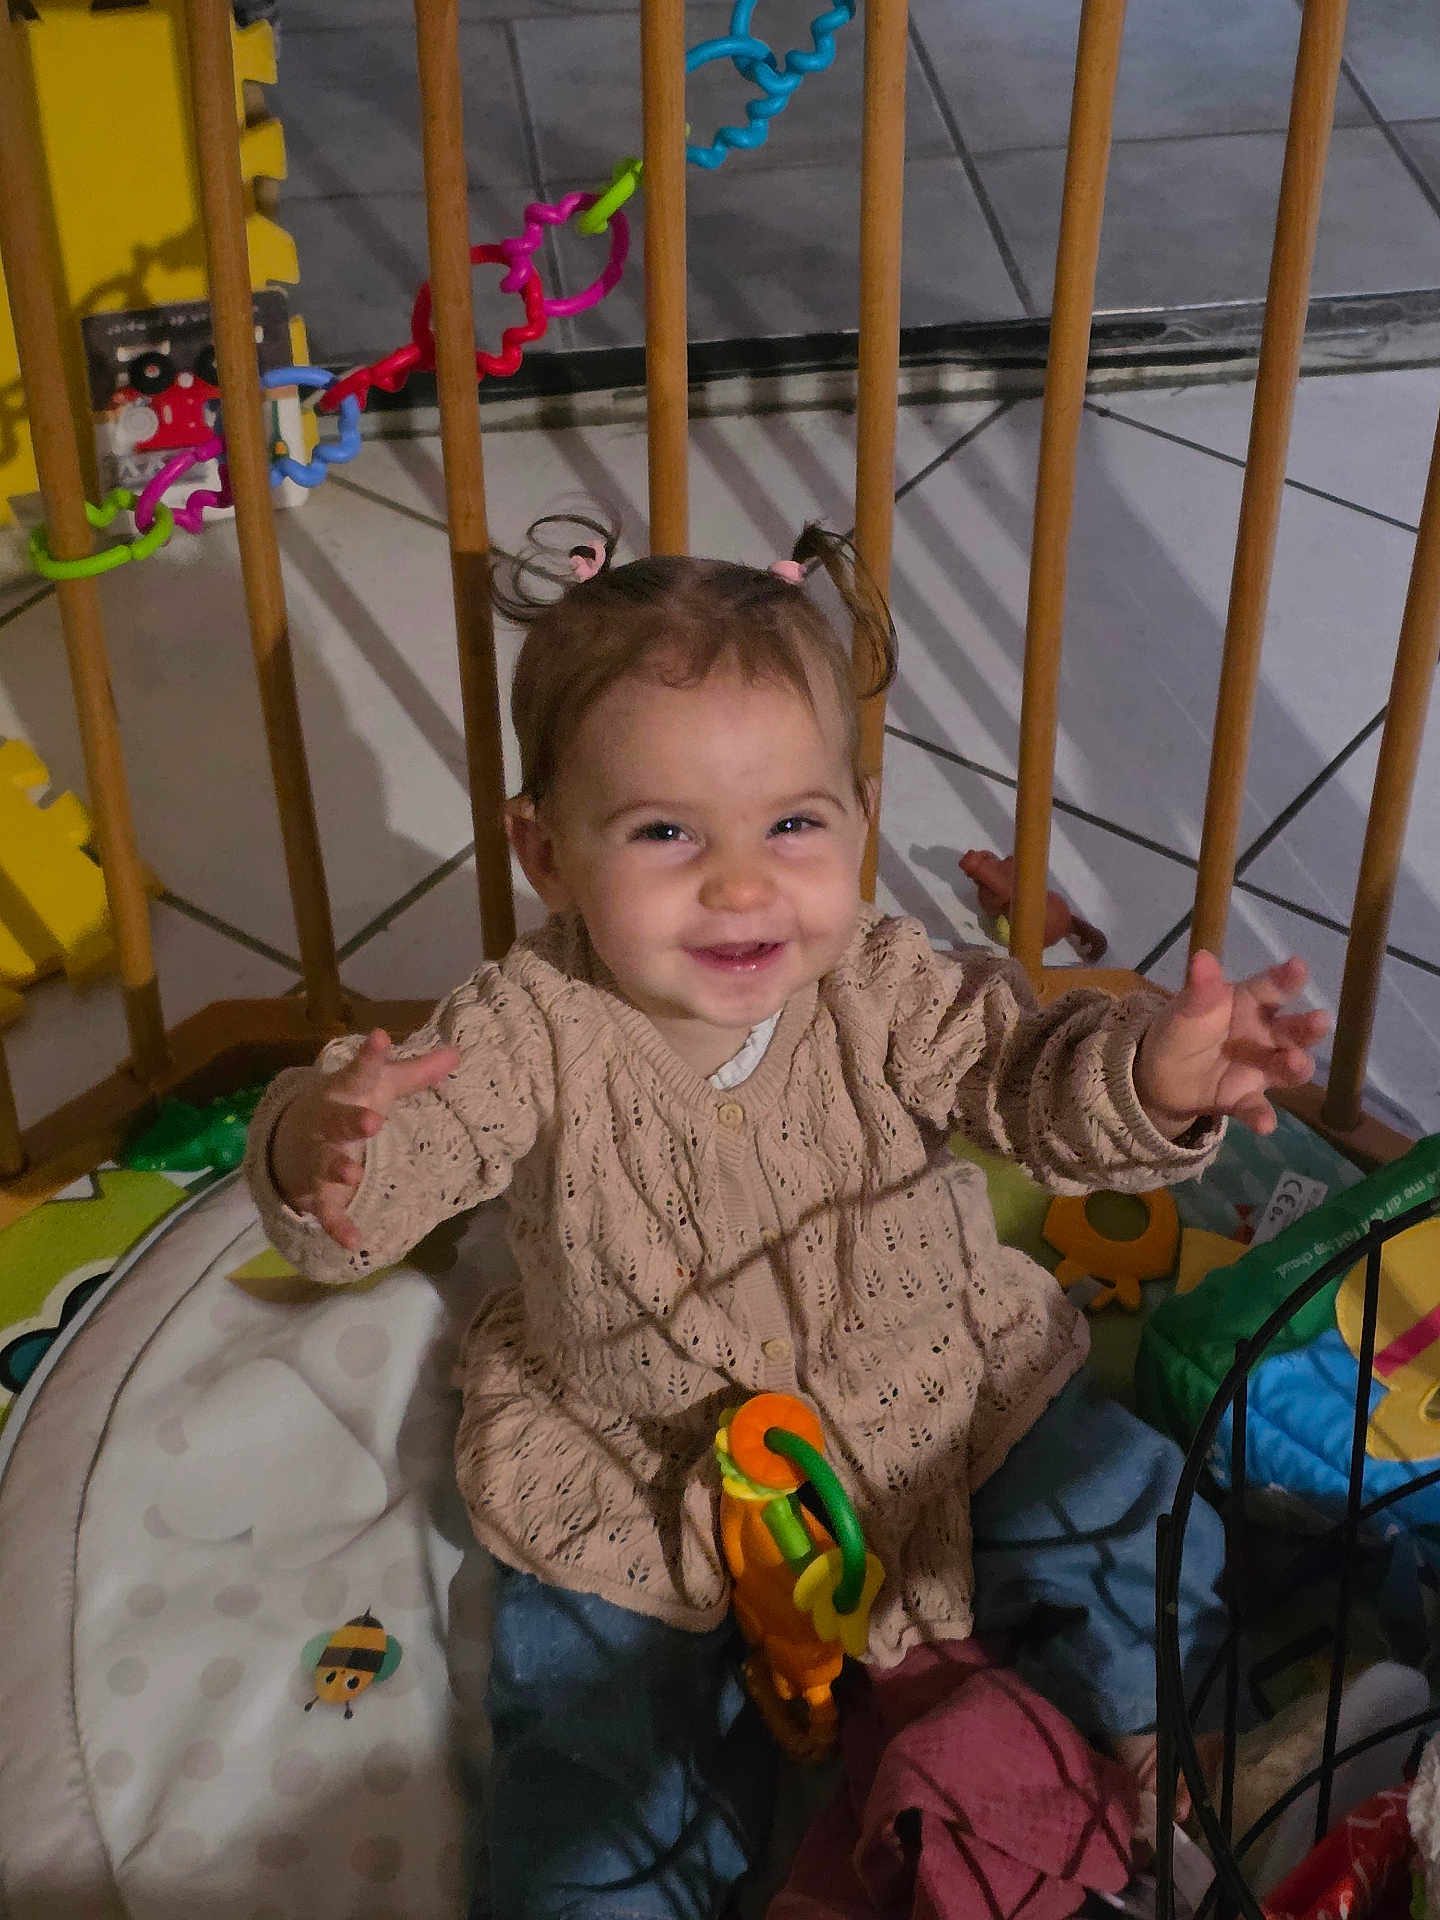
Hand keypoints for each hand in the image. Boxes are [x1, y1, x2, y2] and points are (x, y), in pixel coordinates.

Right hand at [270, 1028, 461, 1250]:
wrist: (290, 1139)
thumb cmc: (348, 1105)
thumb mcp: (379, 1085)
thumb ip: (416, 1073)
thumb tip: (457, 1052)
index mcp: (345, 1092)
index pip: (359, 1071)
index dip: (370, 1056)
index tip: (380, 1037)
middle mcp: (328, 1123)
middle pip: (338, 1121)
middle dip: (352, 1122)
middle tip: (372, 1122)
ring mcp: (319, 1157)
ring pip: (326, 1163)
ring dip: (339, 1170)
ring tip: (354, 1177)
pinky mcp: (317, 1191)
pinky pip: (326, 1210)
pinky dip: (337, 1226)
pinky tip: (353, 1242)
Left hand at [1135, 952, 1328, 1137]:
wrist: (1160, 1076)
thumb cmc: (1181, 1030)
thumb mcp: (1185, 1009)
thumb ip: (1199, 989)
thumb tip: (1202, 957)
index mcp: (1248, 1003)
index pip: (1270, 988)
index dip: (1285, 978)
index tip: (1299, 967)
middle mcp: (1264, 1034)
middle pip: (1293, 1029)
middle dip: (1308, 1026)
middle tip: (1320, 1021)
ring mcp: (1260, 1068)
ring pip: (1287, 1068)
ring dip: (1296, 1066)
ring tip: (1295, 1063)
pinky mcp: (1246, 1099)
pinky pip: (1256, 1107)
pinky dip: (1261, 1116)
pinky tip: (1264, 1124)